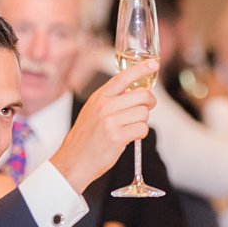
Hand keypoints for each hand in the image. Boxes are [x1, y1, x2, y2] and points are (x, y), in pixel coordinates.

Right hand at [48, 58, 157, 191]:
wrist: (74, 161)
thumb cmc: (86, 138)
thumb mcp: (92, 111)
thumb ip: (110, 101)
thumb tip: (134, 93)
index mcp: (99, 97)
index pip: (123, 77)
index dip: (141, 69)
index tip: (153, 65)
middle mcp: (104, 106)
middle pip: (141, 95)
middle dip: (150, 102)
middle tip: (147, 108)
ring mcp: (111, 121)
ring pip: (144, 114)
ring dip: (142, 121)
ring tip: (130, 128)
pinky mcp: (117, 136)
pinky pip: (142, 129)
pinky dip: (141, 134)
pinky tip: (130, 137)